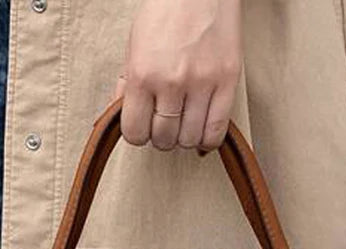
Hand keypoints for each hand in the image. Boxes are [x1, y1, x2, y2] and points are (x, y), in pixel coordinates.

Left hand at [114, 0, 242, 151]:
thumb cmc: (165, 13)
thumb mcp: (134, 46)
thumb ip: (126, 85)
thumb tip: (118, 116)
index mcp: (143, 74)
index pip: (135, 133)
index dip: (138, 135)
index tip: (144, 128)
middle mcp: (171, 81)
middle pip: (164, 139)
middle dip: (162, 137)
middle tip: (166, 123)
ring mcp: (201, 82)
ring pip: (189, 139)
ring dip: (185, 137)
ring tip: (184, 122)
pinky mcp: (227, 81)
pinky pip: (216, 131)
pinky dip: (207, 139)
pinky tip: (202, 130)